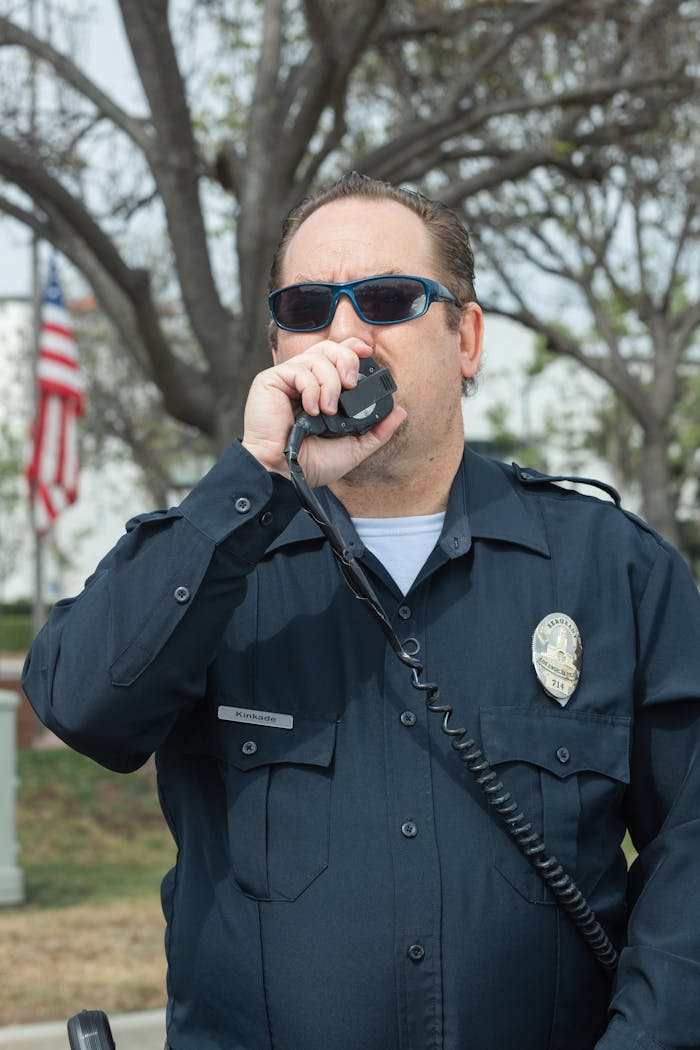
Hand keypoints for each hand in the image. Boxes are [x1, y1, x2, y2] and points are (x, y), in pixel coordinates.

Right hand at [241, 338, 406, 487]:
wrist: (284, 474)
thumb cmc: (310, 463)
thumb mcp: (353, 447)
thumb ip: (377, 430)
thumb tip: (401, 412)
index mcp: (320, 390)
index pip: (336, 356)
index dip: (353, 348)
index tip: (368, 351)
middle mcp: (304, 381)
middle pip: (329, 347)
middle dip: (346, 360)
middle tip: (351, 384)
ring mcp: (287, 379)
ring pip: (317, 357)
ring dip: (330, 382)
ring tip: (328, 409)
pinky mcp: (271, 381)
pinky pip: (299, 370)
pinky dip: (311, 389)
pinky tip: (312, 411)